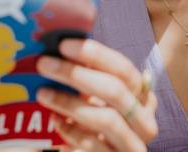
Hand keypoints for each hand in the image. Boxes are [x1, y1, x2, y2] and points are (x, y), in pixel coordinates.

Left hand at [36, 39, 157, 151]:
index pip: (124, 69)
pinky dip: (71, 131)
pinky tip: (55, 121)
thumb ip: (89, 76)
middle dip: (76, 74)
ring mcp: (134, 144)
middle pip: (115, 91)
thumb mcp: (99, 98)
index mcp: (143, 96)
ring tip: (42, 93)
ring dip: (69, 103)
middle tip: (44, 64)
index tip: (64, 45)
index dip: (96, 54)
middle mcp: (145, 119)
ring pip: (106, 119)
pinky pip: (93, 145)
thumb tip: (58, 49)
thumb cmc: (98, 122)